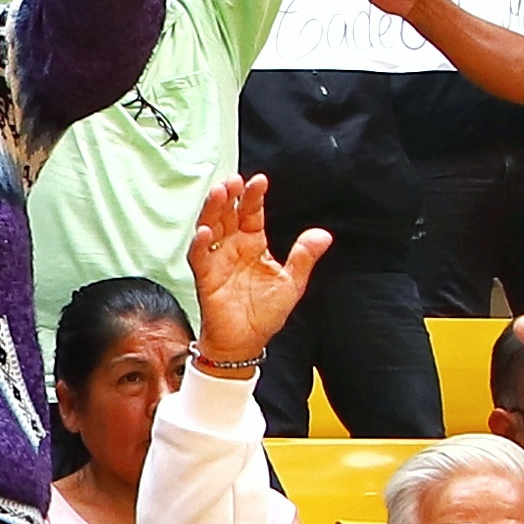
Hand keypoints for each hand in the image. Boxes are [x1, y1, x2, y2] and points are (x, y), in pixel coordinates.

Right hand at [183, 176, 323, 370]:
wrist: (245, 343)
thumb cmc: (264, 314)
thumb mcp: (291, 283)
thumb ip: (304, 257)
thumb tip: (324, 234)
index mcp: (253, 244)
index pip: (252, 213)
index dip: (254, 197)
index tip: (260, 181)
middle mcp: (232, 247)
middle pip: (228, 214)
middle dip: (231, 196)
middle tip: (234, 180)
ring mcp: (217, 260)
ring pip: (210, 227)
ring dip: (213, 210)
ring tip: (219, 194)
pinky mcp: (206, 278)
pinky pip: (199, 257)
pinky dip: (199, 244)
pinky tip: (205, 232)